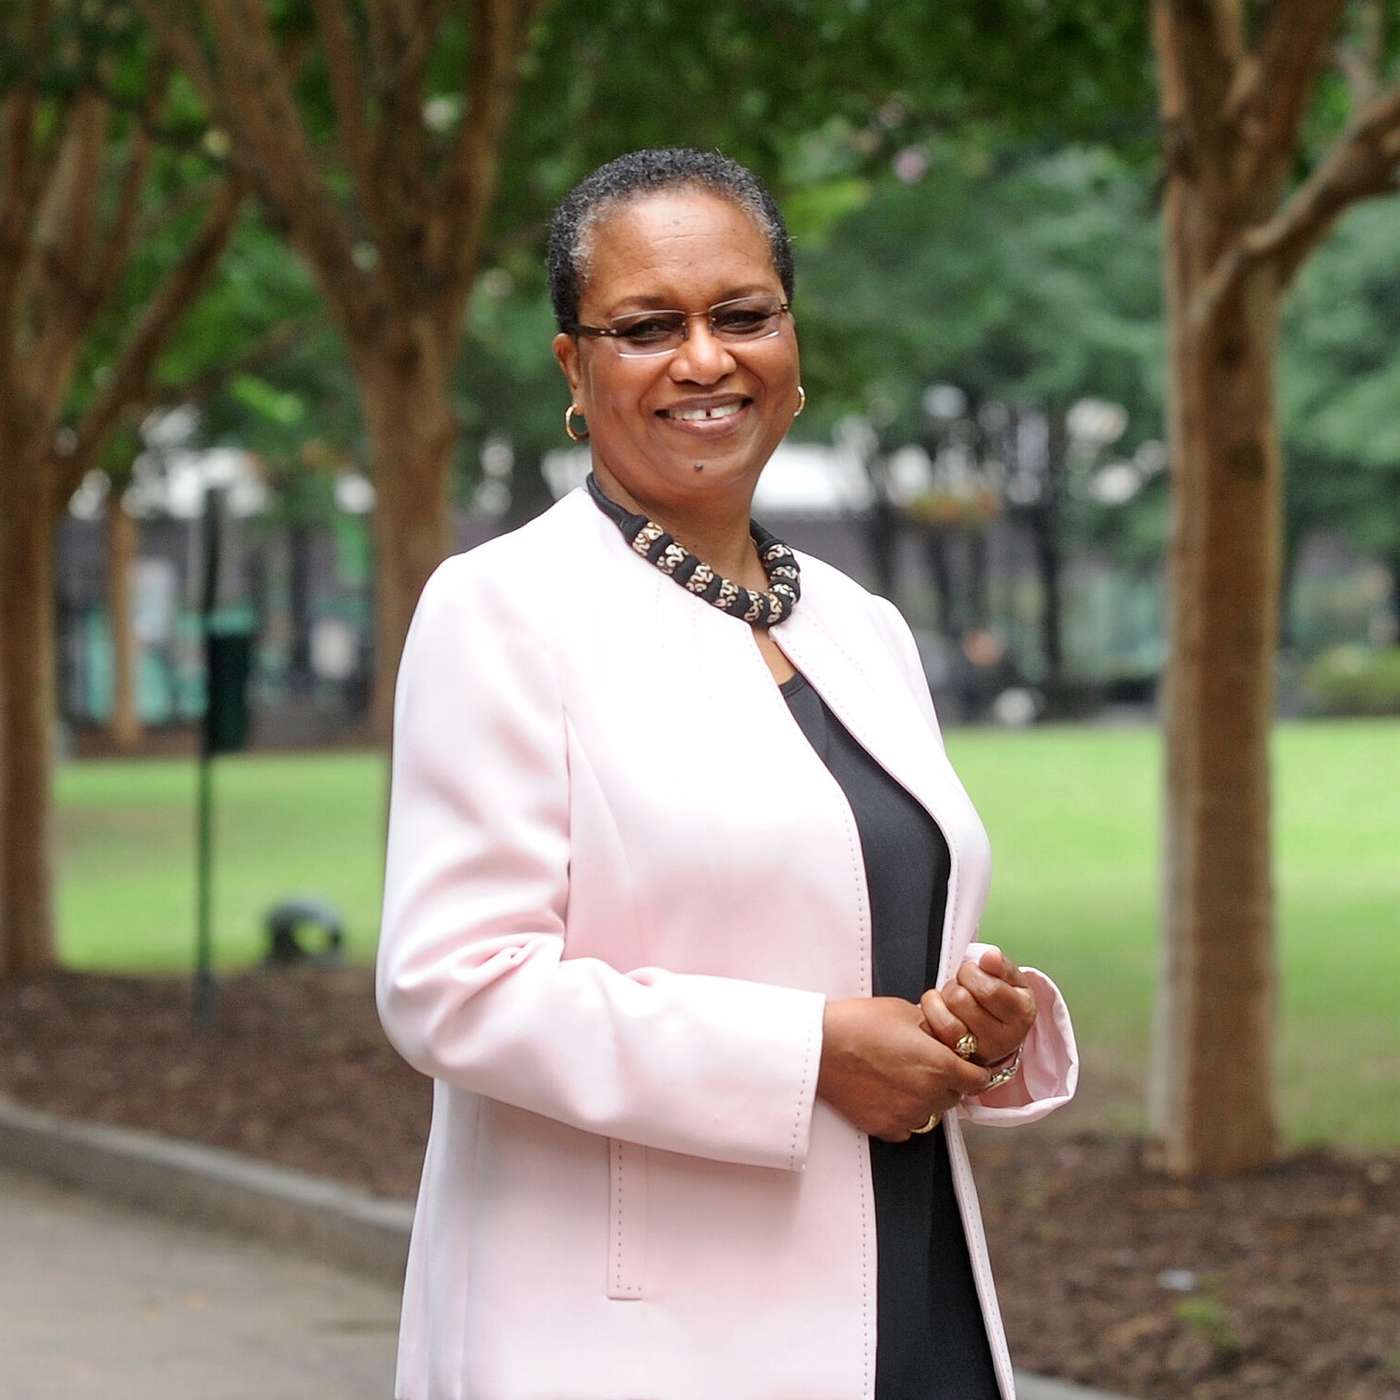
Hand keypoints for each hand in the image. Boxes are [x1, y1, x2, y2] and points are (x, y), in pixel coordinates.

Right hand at [816, 996, 991, 1141]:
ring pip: (932, 1113)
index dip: (974, 1070)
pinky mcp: (885, 1127)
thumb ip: (932, 1028)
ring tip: (902, 1077)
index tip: (968, 1066)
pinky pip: (908, 1126)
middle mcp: (928, 1094)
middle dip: (947, 1082)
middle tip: (926, 1064)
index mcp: (939, 1064)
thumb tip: (942, 1034)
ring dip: (926, 1098)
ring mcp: (907, 1115)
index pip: (978, 1080)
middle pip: (955, 1096)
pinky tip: (888, 1093)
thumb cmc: (857, 1023)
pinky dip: (904, 1113)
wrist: (819, 1046)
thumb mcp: (904, 1012)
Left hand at [918, 947, 1035, 1069]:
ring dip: (941, 1000)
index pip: (989, 990)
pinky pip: (932, 1032)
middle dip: (956, 984)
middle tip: (963, 985)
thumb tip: (991, 957)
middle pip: (961, 1000)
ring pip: (945, 1020)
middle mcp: (1004, 1040)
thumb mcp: (1010, 980)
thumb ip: (1000, 965)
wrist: (995, 1030)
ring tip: (952, 998)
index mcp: (1021, 1015)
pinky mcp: (956, 1061)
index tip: (972, 970)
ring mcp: (979, 1054)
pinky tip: (940, 1011)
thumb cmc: (1001, 1002)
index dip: (972, 973)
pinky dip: (930, 1014)